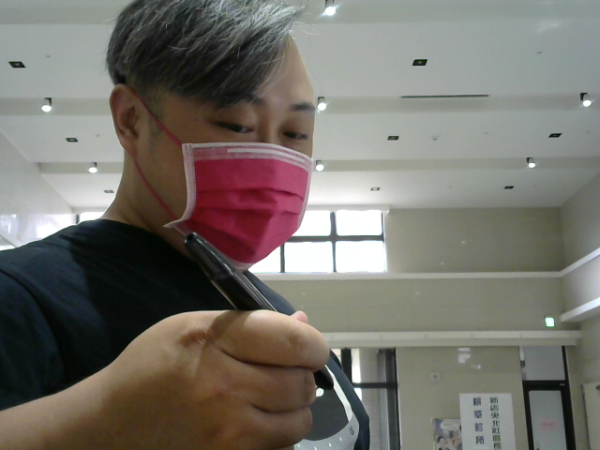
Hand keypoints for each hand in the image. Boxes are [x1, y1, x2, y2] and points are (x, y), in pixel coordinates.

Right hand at [94, 310, 328, 449]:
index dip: (313, 344)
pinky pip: (280, 447)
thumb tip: (304, 325)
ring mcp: (227, 433)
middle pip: (300, 383)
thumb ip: (251, 323)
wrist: (113, 422)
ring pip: (299, 420)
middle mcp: (224, 388)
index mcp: (215, 342)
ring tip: (271, 397)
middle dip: (302, 375)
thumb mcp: (195, 325)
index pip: (293, 342)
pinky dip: (279, 433)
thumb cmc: (154, 363)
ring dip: (294, 407)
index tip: (309, 347)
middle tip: (284, 371)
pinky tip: (257, 420)